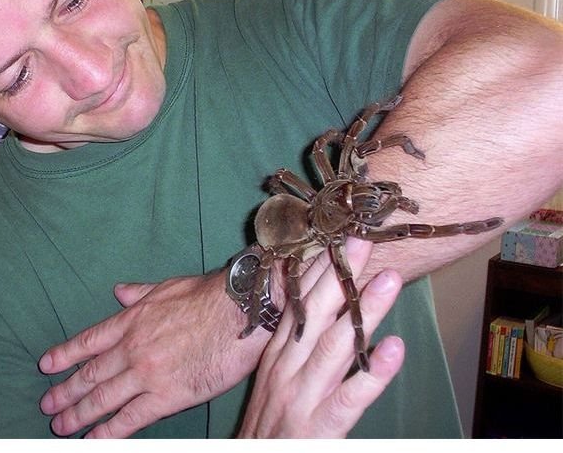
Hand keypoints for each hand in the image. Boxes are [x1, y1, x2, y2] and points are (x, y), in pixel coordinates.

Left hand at [39, 270, 267, 437]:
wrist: (237, 312)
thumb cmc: (207, 295)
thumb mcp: (168, 286)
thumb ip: (140, 292)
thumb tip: (119, 291)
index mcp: (132, 320)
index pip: (90, 341)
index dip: (65, 354)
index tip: (47, 365)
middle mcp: (132, 348)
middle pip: (91, 374)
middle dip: (66, 391)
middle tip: (48, 405)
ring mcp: (146, 373)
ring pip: (103, 399)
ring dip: (78, 414)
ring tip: (60, 425)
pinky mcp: (166, 396)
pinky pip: (130, 418)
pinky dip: (108, 432)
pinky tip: (93, 439)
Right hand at [238, 242, 403, 437]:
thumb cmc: (270, 418)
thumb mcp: (278, 373)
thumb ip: (299, 339)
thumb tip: (325, 301)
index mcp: (279, 351)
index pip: (299, 300)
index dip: (320, 267)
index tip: (341, 236)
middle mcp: (288, 366)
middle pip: (316, 312)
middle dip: (342, 274)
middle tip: (364, 240)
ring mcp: (303, 396)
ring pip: (336, 346)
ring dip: (365, 310)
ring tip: (389, 280)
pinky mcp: (321, 428)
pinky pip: (350, 397)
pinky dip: (373, 372)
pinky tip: (395, 349)